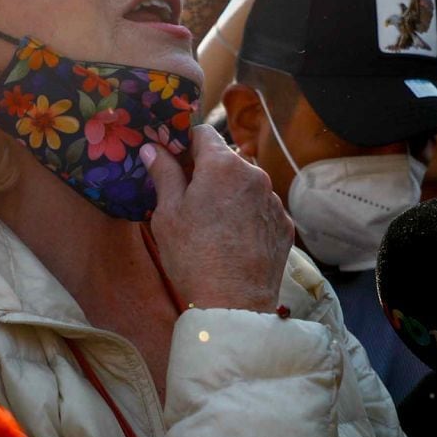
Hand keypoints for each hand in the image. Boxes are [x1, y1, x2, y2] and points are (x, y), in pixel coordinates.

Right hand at [142, 124, 293, 313]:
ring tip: (211, 226)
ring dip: (229, 195)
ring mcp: (273, 200)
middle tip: (187, 199)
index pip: (202, 133)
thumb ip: (164, 174)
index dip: (184, 144)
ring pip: (245, 186)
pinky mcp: (284, 225)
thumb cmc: (193, 256)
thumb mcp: (167, 213)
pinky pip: (261, 209)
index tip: (173, 160)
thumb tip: (152, 148)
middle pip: (225, 161)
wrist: (234, 303)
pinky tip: (232, 241)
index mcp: (223, 165)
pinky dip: (247, 216)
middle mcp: (255, 174)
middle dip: (206, 172)